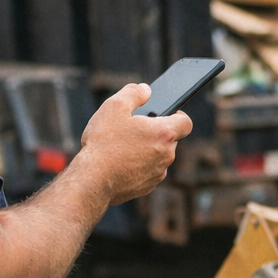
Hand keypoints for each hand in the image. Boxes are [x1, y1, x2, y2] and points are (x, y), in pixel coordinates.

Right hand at [76, 84, 192, 205]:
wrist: (92, 181)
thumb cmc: (103, 144)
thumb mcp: (114, 107)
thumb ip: (133, 93)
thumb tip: (145, 90)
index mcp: (164, 134)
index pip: (186, 122)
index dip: (177, 115)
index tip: (163, 114)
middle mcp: (167, 156)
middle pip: (170, 139)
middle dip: (155, 132)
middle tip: (134, 128)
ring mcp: (157, 173)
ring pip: (158, 156)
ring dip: (146, 150)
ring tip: (123, 146)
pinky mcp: (147, 187)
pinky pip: (148, 171)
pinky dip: (138, 166)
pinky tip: (119, 162)